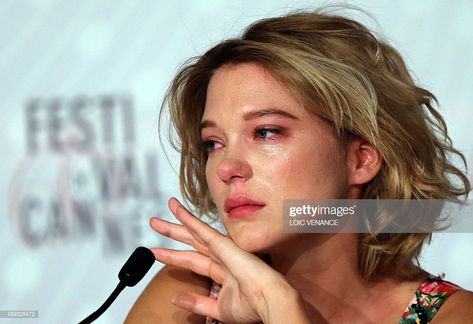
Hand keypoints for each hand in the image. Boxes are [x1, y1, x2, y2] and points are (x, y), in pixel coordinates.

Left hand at [150, 197, 306, 322]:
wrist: (268, 300)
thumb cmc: (252, 306)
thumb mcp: (218, 308)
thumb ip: (197, 302)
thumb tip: (174, 298)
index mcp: (221, 271)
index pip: (192, 261)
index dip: (173, 257)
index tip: (157, 252)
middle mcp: (220, 256)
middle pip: (190, 242)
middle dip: (172, 233)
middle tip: (154, 223)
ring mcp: (222, 248)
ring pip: (193, 233)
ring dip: (175, 223)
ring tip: (157, 218)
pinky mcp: (223, 243)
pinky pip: (201, 229)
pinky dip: (188, 219)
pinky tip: (177, 210)